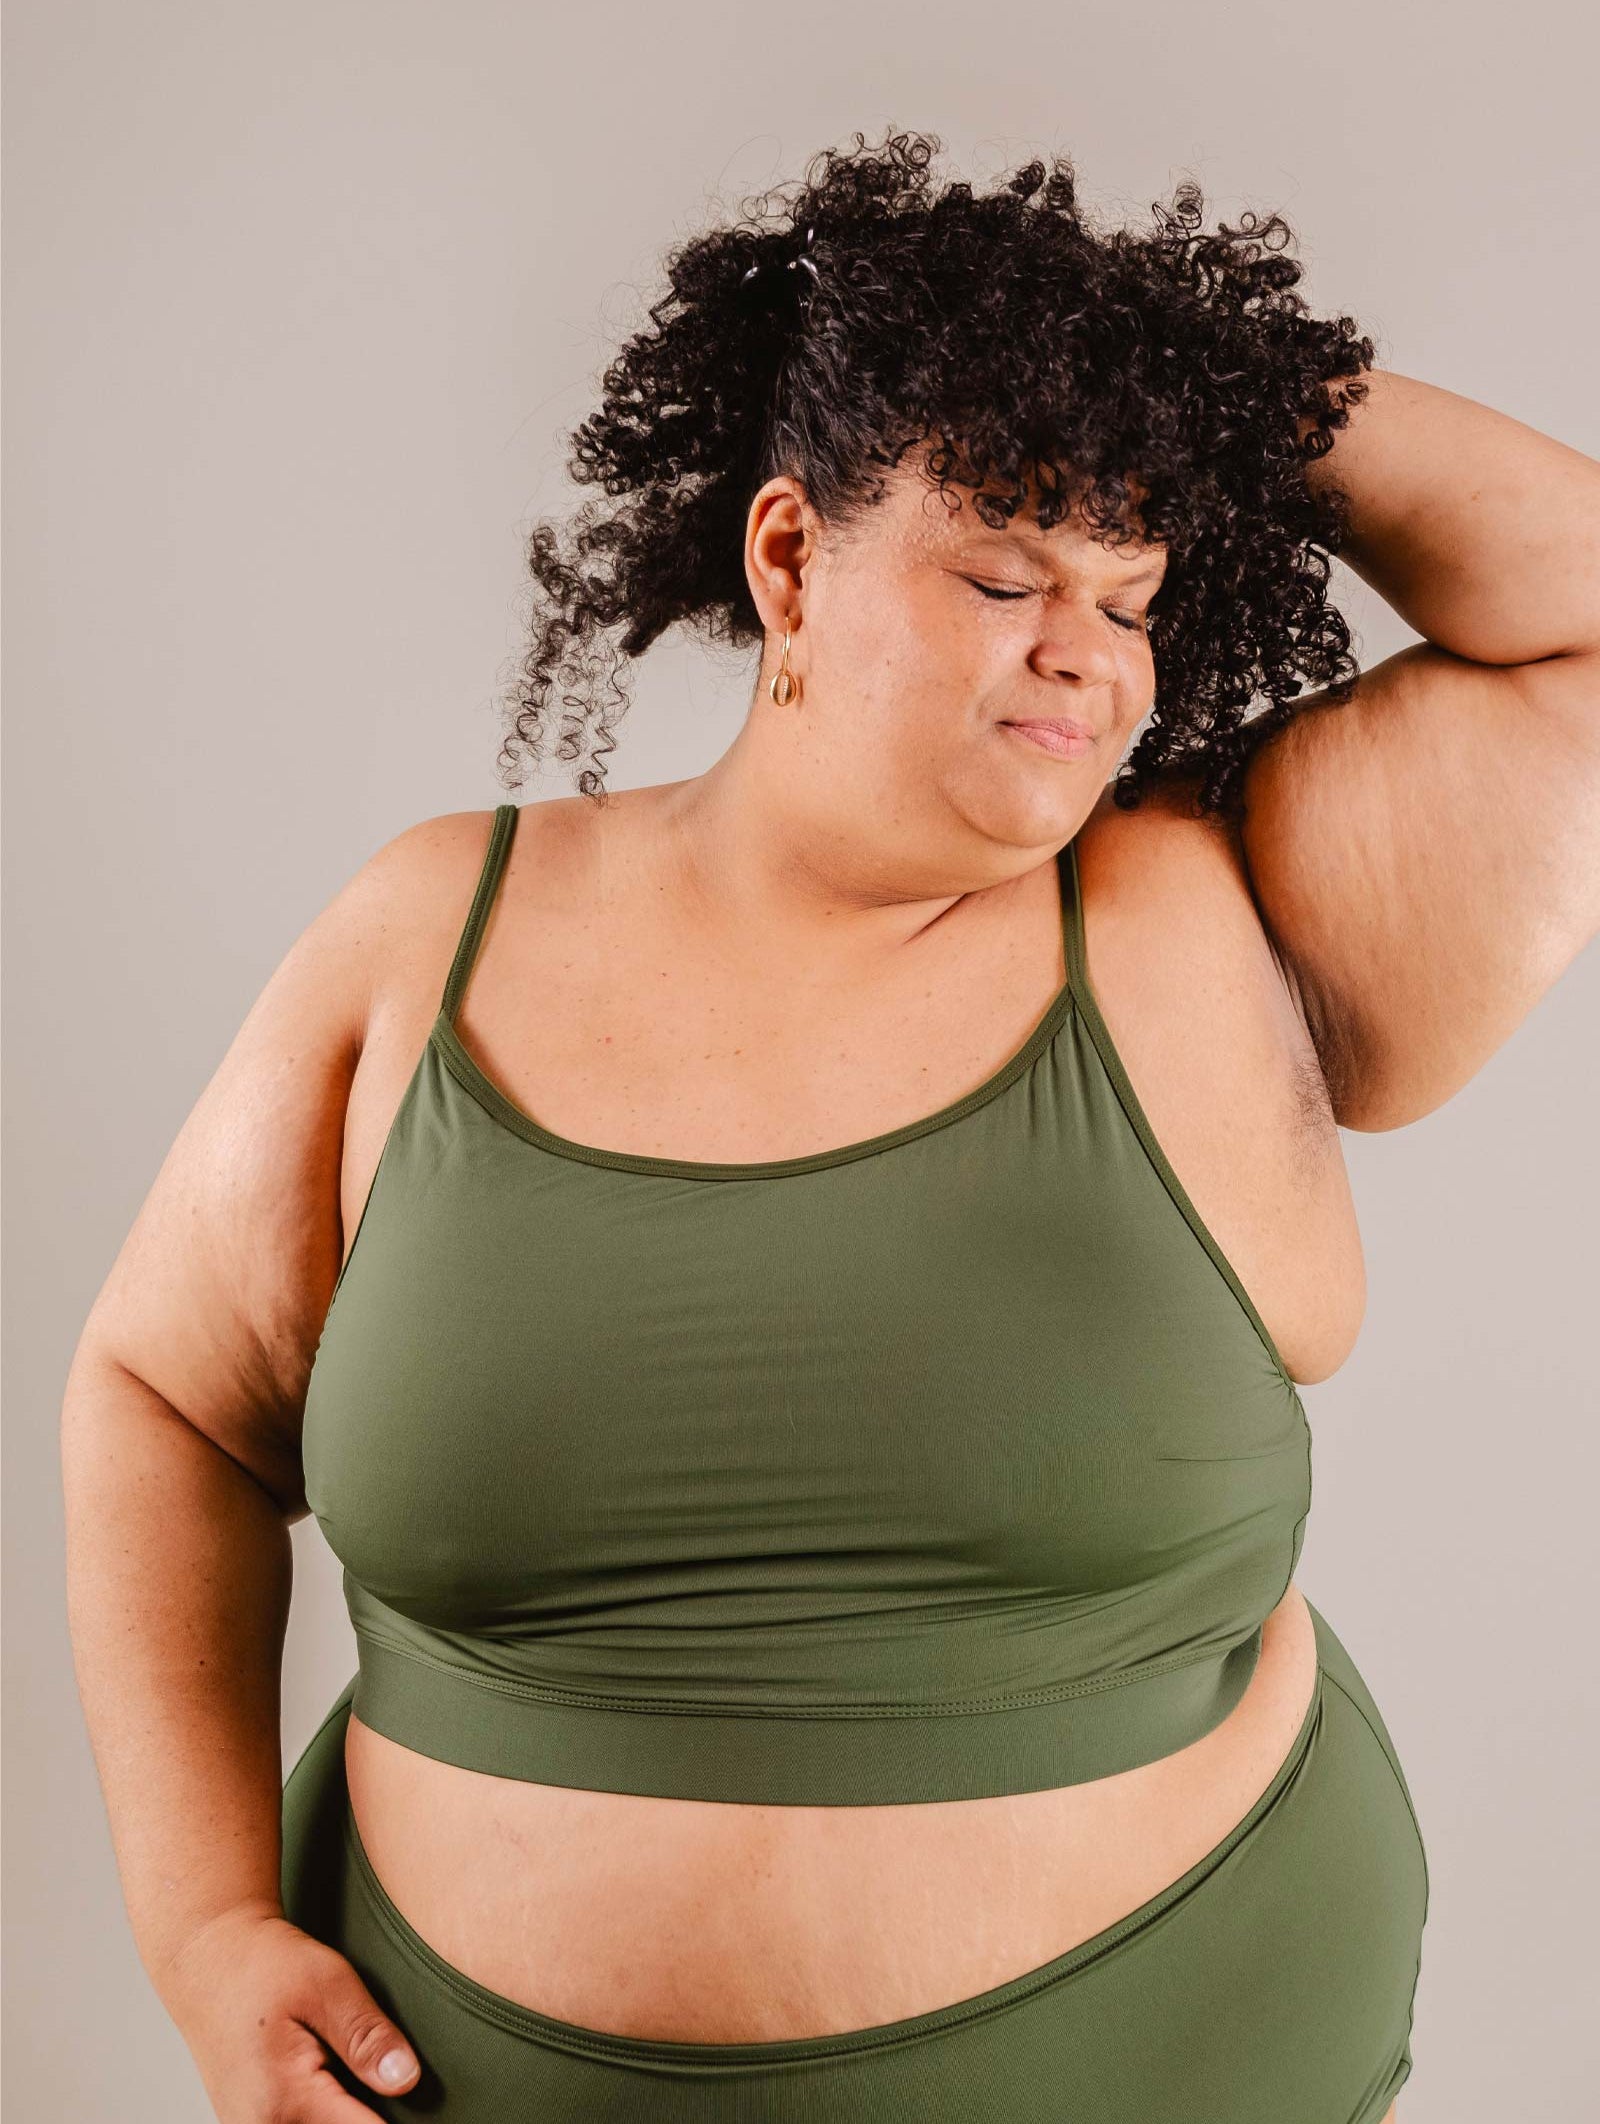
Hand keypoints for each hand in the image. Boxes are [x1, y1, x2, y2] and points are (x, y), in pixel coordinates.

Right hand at [159, 1903, 422, 2117]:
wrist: (208, 1958)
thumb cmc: (264, 1964)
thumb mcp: (328, 1984)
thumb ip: (368, 2036)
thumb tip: (407, 2081)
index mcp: (288, 2104)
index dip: (401, 2116)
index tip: (413, 2091)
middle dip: (371, 2108)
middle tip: (383, 2065)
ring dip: (348, 2109)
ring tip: (353, 2066)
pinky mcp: (254, 2122)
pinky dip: (326, 2108)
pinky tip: (335, 2077)